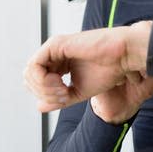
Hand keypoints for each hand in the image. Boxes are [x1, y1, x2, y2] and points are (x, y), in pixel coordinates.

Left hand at [23, 21, 152, 121]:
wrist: (122, 57)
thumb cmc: (108, 70)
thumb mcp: (78, 92)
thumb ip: (58, 99)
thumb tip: (38, 107)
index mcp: (59, 63)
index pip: (37, 83)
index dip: (46, 96)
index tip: (65, 98)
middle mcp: (53, 54)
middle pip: (30, 78)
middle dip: (44, 93)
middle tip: (63, 95)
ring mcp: (53, 48)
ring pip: (29, 73)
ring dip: (44, 88)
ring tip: (63, 90)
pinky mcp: (55, 44)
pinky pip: (35, 66)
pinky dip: (44, 80)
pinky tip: (60, 83)